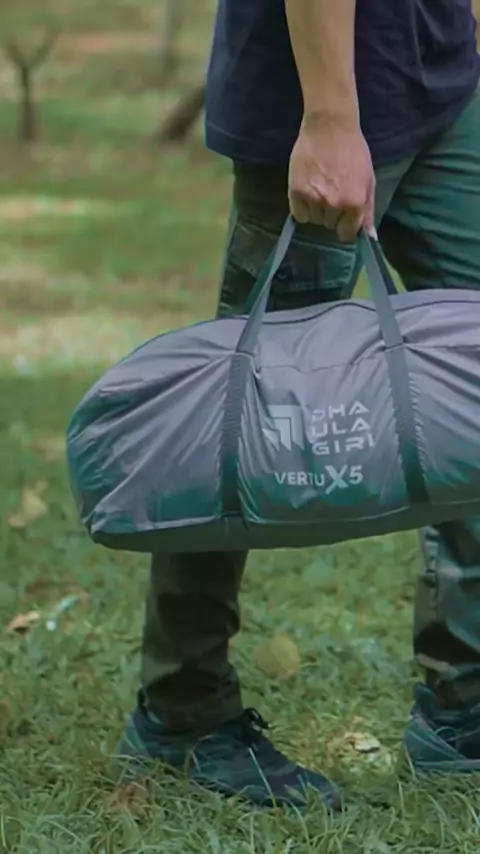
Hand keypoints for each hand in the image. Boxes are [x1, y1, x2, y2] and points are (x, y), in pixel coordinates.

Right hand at [288, 114, 375, 241]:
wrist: (329, 126)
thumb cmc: (352, 151)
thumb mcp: (368, 180)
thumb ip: (368, 211)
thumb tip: (369, 238)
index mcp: (355, 203)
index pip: (347, 234)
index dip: (346, 227)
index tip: (344, 219)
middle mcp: (334, 205)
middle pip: (329, 226)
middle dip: (332, 214)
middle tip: (332, 191)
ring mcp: (314, 199)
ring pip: (314, 220)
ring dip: (317, 209)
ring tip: (320, 187)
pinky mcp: (296, 192)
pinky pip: (299, 215)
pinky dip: (302, 208)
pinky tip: (308, 191)